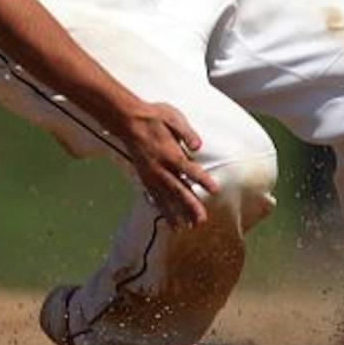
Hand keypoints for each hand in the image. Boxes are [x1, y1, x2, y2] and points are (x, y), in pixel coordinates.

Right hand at [119, 102, 213, 227]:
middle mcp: (160, 167)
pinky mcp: (145, 176)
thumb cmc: (153, 117)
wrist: (127, 120)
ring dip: (175, 213)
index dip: (203, 180)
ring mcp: (151, 174)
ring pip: (165, 197)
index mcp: (170, 152)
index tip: (215, 190)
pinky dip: (161, 209)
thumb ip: (186, 132)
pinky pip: (154, 196)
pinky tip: (168, 219)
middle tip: (200, 221)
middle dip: (190, 206)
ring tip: (184, 228)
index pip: (190, 169)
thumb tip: (198, 146)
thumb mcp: (172, 117)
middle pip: (178, 190)